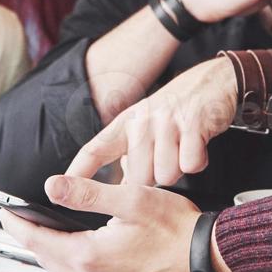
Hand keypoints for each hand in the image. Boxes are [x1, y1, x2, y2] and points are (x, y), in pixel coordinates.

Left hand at [0, 175, 204, 271]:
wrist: (207, 258)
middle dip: (28, 238)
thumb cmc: (176, 228)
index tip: (4, 212)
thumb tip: (52, 187)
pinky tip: (72, 248)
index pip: (39, 240)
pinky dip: (67, 261)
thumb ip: (87, 193)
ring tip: (39, 231)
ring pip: (62, 271)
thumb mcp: (130, 198)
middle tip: (16, 219)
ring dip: (47, 252)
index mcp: (90, 255)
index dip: (18, 224)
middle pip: (46, 259)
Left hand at [66, 57, 235, 184]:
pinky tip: (197, 147)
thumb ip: (128, 151)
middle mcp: (143, 122)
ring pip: (166, 175)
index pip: (95, 149)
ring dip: (177, 170)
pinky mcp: (194, 125)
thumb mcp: (144, 123)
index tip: (58, 190)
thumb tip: (114, 184)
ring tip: (181, 150)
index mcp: (127, 123)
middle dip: (152, 181)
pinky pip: (191, 165)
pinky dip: (197, 163)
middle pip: (138, 178)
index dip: (76, 172)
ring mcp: (168, 123)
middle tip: (164, 161)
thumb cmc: (176, 109)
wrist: (214, 81)